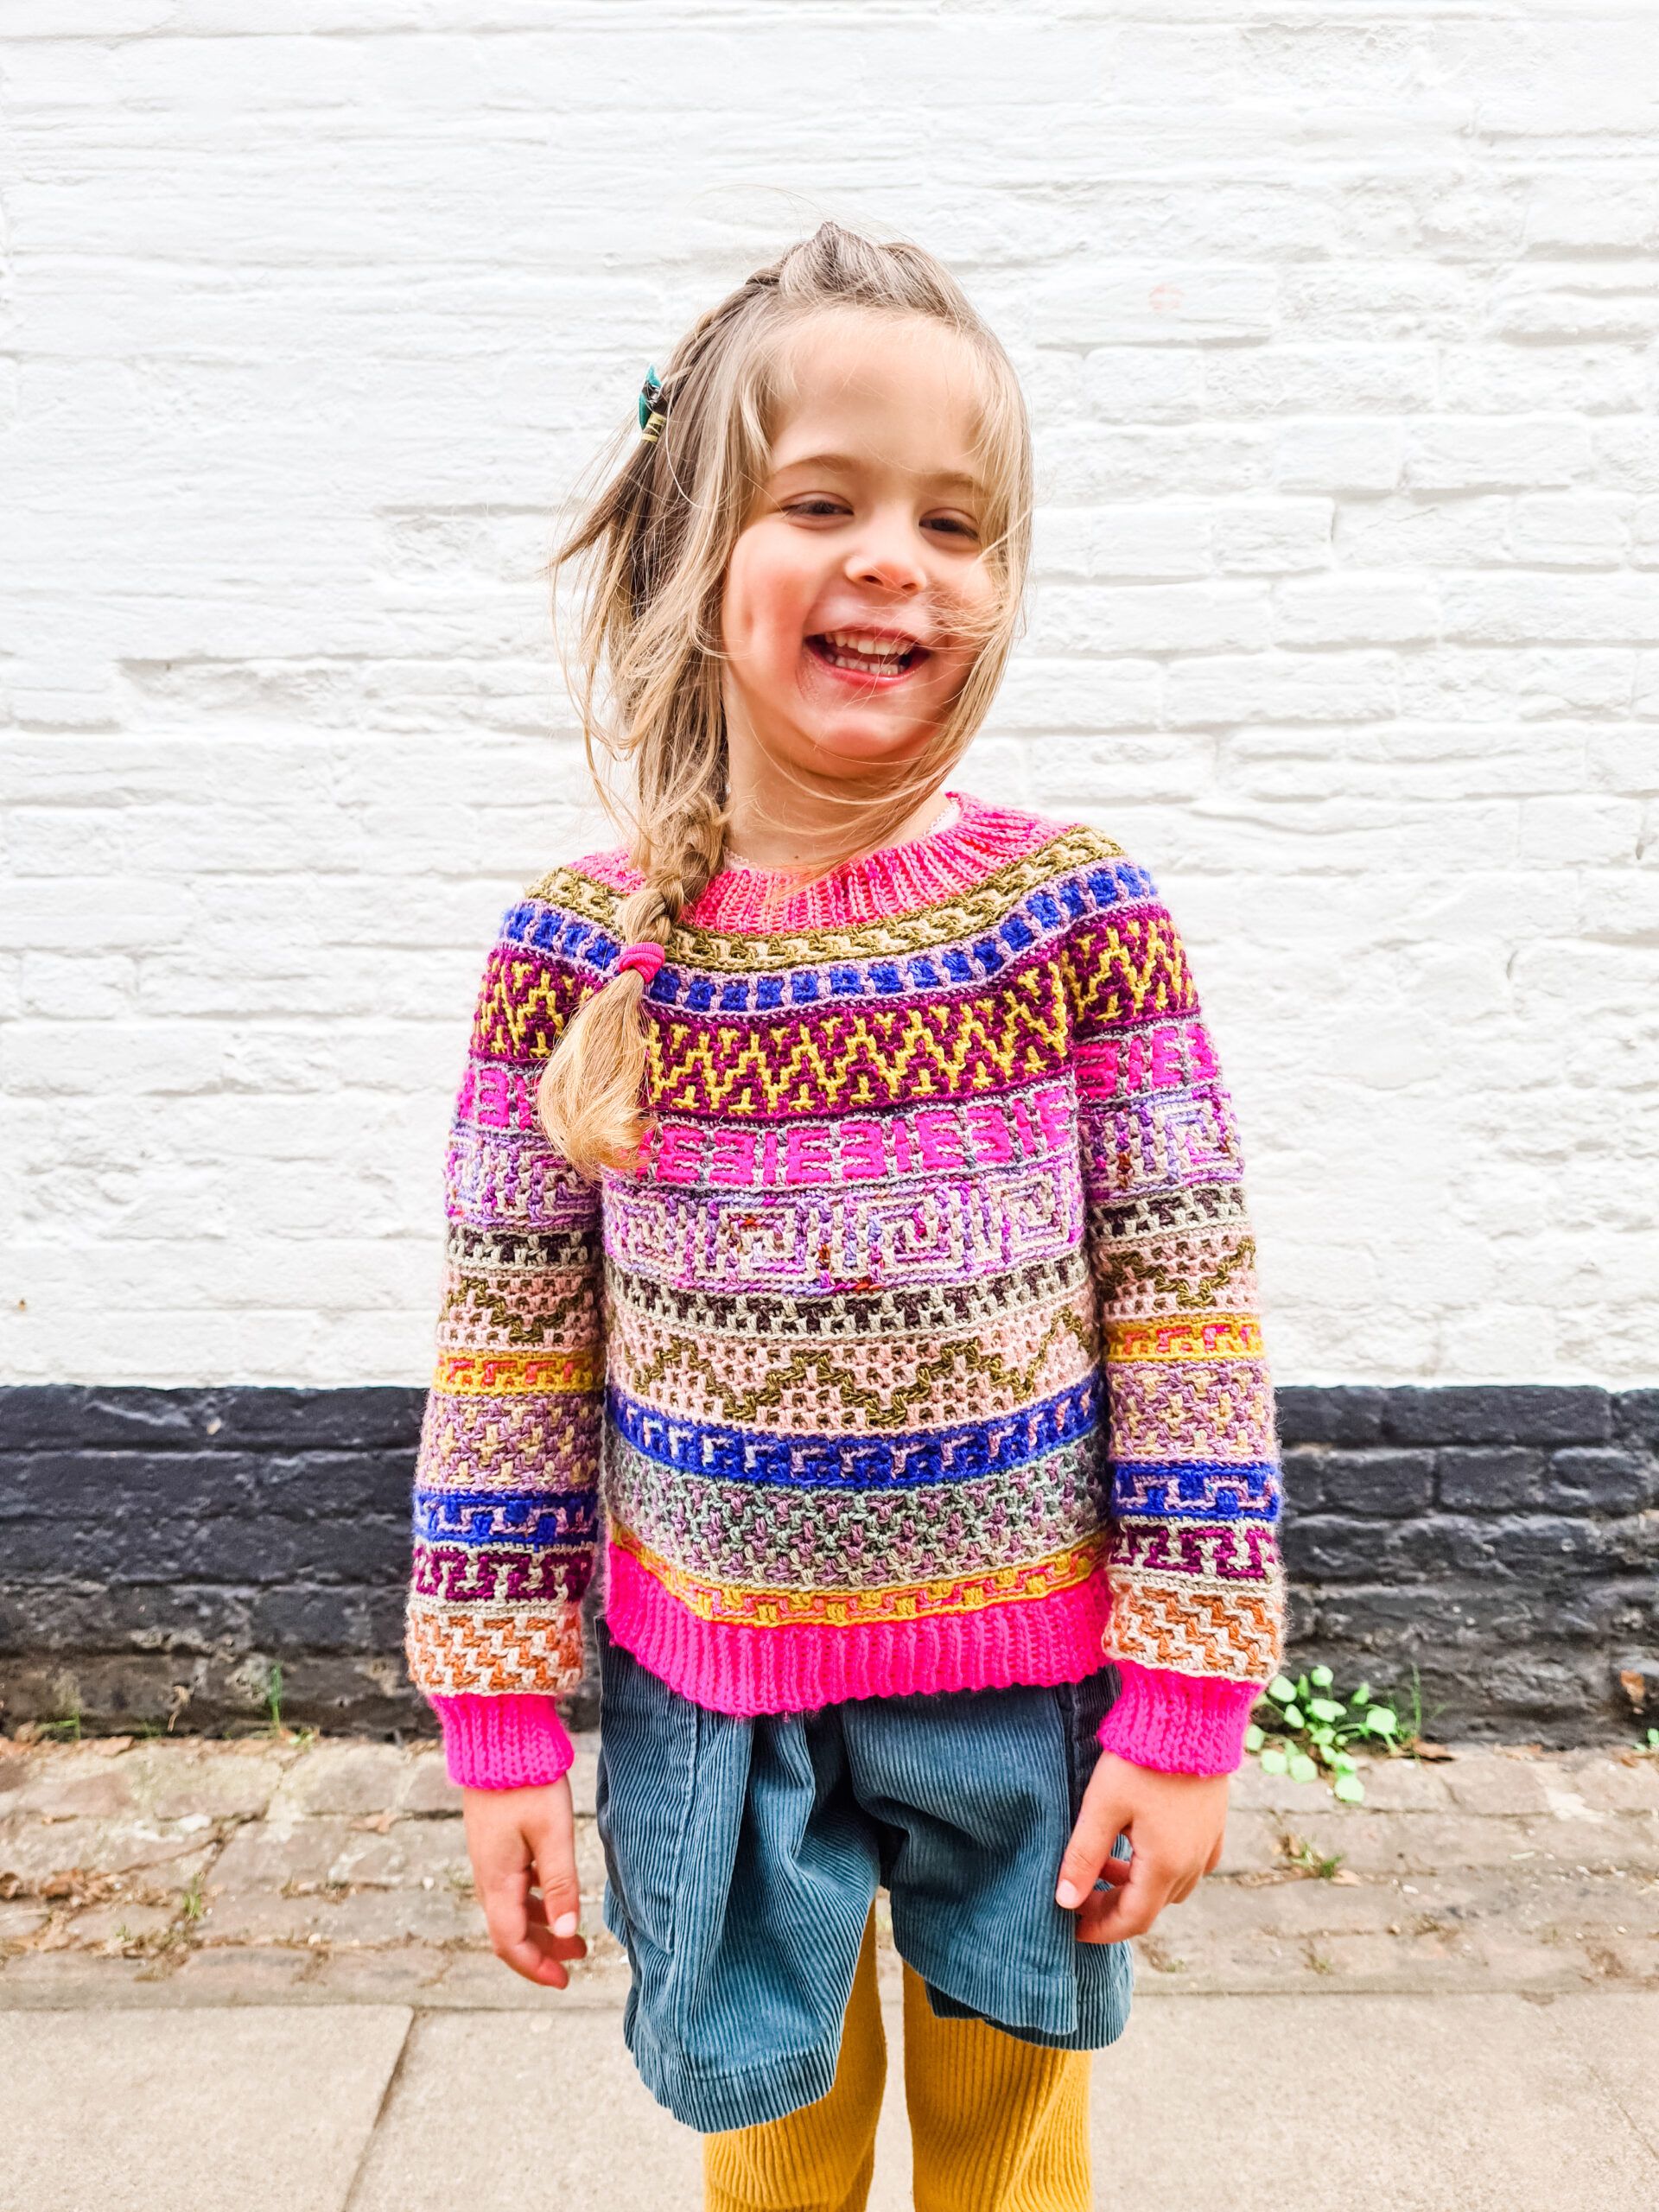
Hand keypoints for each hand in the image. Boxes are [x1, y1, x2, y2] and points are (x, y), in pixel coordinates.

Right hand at [462, 1776, 587, 1988]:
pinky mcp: (495, 1843)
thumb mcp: (553, 1834)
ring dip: (541, 1925)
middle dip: (543, 1950)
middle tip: (577, 1959)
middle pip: (510, 1930)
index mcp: (498, 1881)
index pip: (510, 1942)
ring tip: (573, 1933)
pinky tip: (555, 1892)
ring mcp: (489, 1859)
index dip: (535, 1967)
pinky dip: (535, 1900)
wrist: (497, 1740)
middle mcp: (487, 1876)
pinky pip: (513, 1886)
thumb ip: (561, 1883)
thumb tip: (568, 1932)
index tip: (563, 1980)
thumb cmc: (527, 1783)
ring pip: (512, 1908)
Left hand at [1054, 1750, 1228, 1941]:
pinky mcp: (1214, 1824)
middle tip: (1079, 1896)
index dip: (1101, 1929)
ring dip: (1134, 1885)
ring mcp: (1208, 1844)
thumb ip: (1083, 1856)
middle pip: (1151, 1905)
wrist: (1190, 1715)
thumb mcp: (1102, 1806)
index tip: (1073, 1929)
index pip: (1132, 1919)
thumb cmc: (1141, 1759)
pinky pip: (1188, 1863)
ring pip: (1169, 1886)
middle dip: (1113, 1907)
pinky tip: (1137, 1843)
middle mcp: (1193, 1863)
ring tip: (1101, 1861)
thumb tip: (1064, 1902)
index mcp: (1166, 1865)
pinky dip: (1159, 1867)